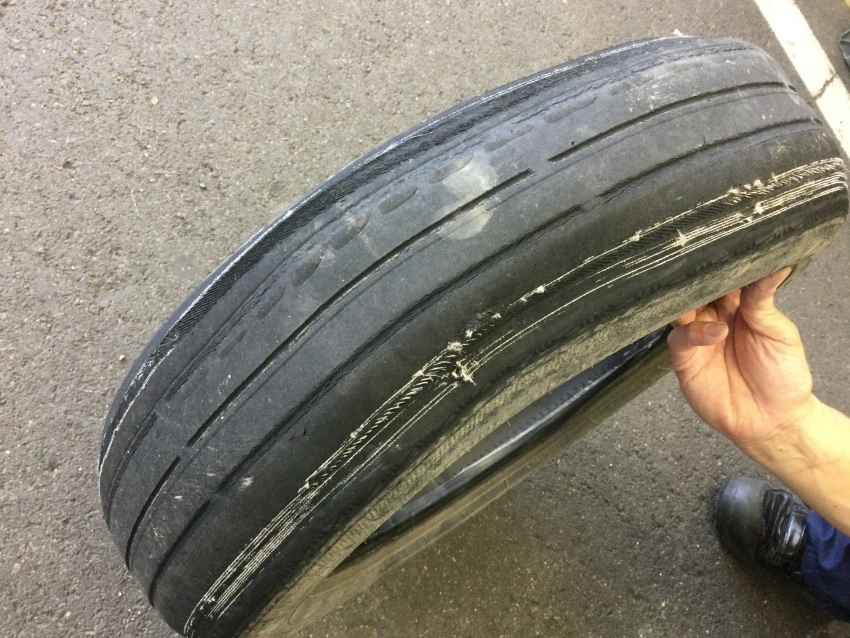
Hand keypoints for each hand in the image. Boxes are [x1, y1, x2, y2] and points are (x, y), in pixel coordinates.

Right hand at [666, 268, 816, 451]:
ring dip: (686, 302)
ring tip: (702, 299)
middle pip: (695, 291)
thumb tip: (774, 266)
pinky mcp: (685, 359)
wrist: (772, 421)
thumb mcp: (780, 333)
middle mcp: (714, 318)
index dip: (719, 265)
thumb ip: (763, 302)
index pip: (722, 278)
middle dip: (694, 279)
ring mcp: (697, 338)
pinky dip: (692, 332)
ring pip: (680, 310)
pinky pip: (679, 338)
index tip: (717, 249)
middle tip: (697, 266)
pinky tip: (714, 333)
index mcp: (739, 306)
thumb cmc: (783, 376)